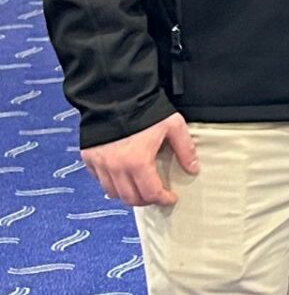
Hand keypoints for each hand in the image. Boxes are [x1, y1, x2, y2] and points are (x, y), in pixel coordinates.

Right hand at [83, 112, 198, 208]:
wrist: (115, 93)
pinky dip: (111, 183)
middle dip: (146, 200)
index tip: (170, 198)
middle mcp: (116, 167)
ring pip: (113, 192)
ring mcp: (100, 164)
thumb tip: (193, 168)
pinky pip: (99, 180)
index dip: (163, 199)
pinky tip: (121, 177)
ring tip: (139, 188)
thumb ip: (185, 149)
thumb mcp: (172, 125)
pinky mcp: (89, 157)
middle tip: (156, 195)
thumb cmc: (144, 109)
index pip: (151, 193)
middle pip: (131, 198)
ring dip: (128, 194)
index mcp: (137, 162)